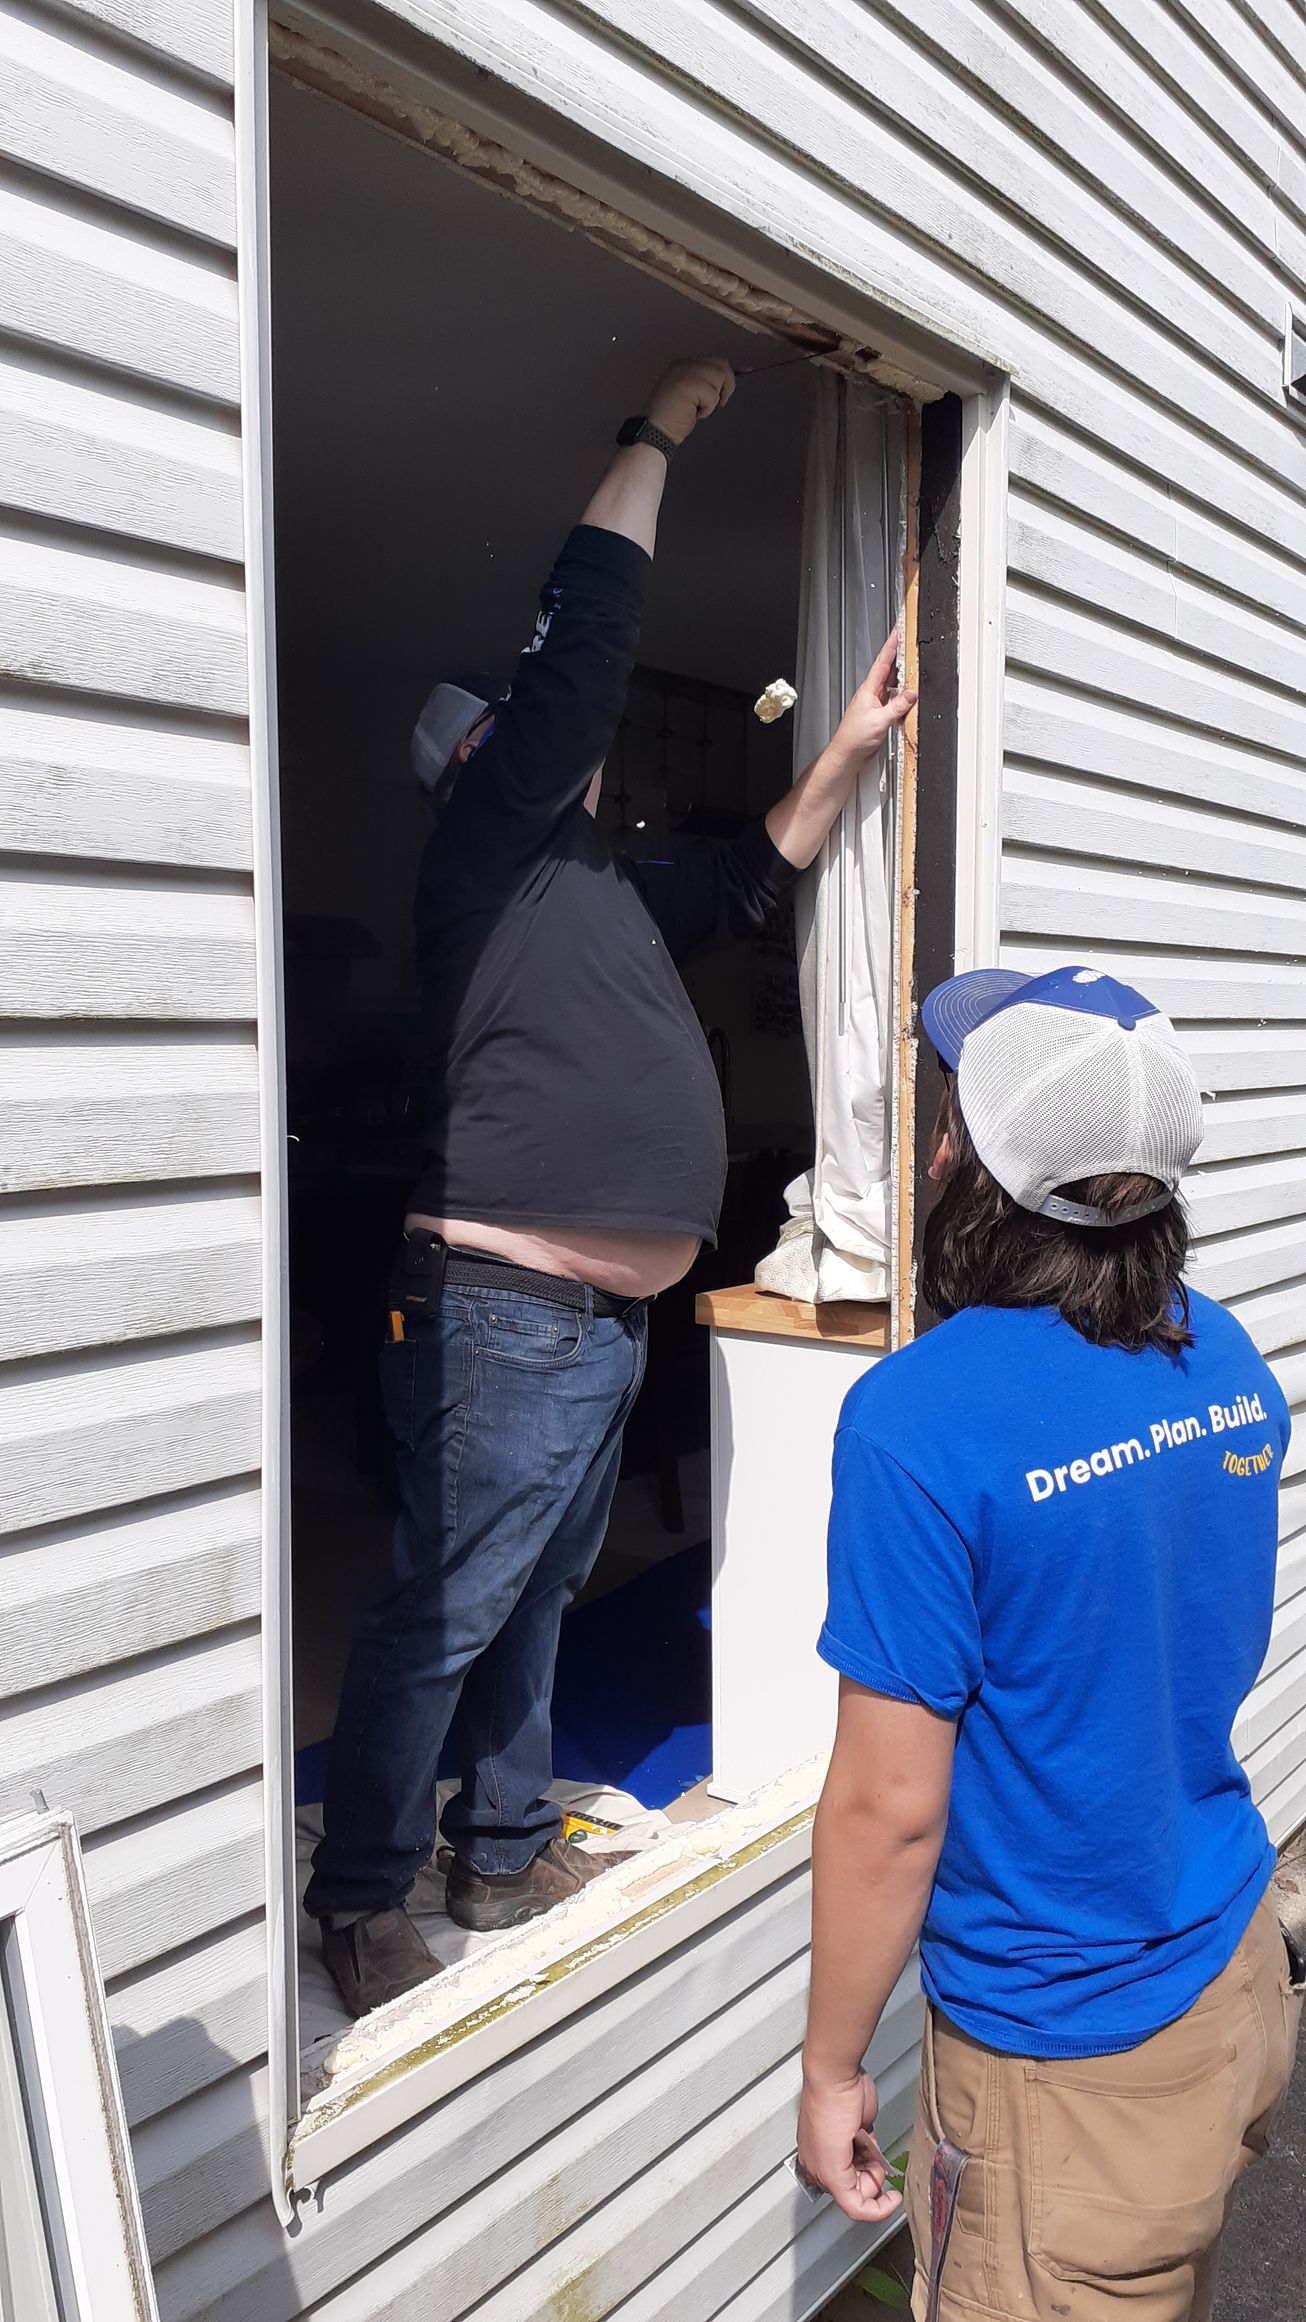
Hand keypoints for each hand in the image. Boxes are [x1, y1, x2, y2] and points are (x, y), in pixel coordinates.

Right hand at [646, 357, 735, 443]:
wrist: (654, 432)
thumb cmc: (671, 419)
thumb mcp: (690, 395)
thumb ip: (706, 382)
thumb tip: (737, 372)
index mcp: (682, 364)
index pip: (714, 360)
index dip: (731, 370)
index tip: (747, 370)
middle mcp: (684, 364)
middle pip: (721, 365)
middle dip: (726, 385)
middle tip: (718, 403)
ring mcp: (686, 372)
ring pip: (720, 378)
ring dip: (714, 399)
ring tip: (697, 409)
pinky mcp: (689, 384)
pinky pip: (713, 396)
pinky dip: (707, 409)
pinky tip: (692, 414)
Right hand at [796, 2070, 901, 2224]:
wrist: (838, 2077)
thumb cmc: (827, 2109)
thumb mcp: (831, 2164)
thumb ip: (846, 2195)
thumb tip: (860, 2210)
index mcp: (819, 2171)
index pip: (851, 2205)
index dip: (874, 2209)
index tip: (892, 2200)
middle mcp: (830, 2162)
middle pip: (861, 2190)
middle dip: (873, 2181)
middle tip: (875, 2164)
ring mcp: (846, 2147)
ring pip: (869, 2172)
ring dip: (875, 2165)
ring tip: (869, 2145)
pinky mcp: (860, 2133)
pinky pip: (873, 2154)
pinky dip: (876, 2152)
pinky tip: (869, 2137)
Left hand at [831, 627, 915, 763]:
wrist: (848, 755)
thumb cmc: (854, 738)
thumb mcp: (880, 721)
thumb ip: (897, 706)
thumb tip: (911, 694)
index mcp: (869, 689)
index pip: (883, 661)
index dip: (891, 644)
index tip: (899, 630)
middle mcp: (872, 694)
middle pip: (889, 669)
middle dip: (899, 654)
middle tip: (910, 641)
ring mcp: (875, 704)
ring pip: (892, 684)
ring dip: (902, 675)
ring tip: (913, 664)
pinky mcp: (879, 714)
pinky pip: (894, 699)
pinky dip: (902, 695)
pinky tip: (909, 695)